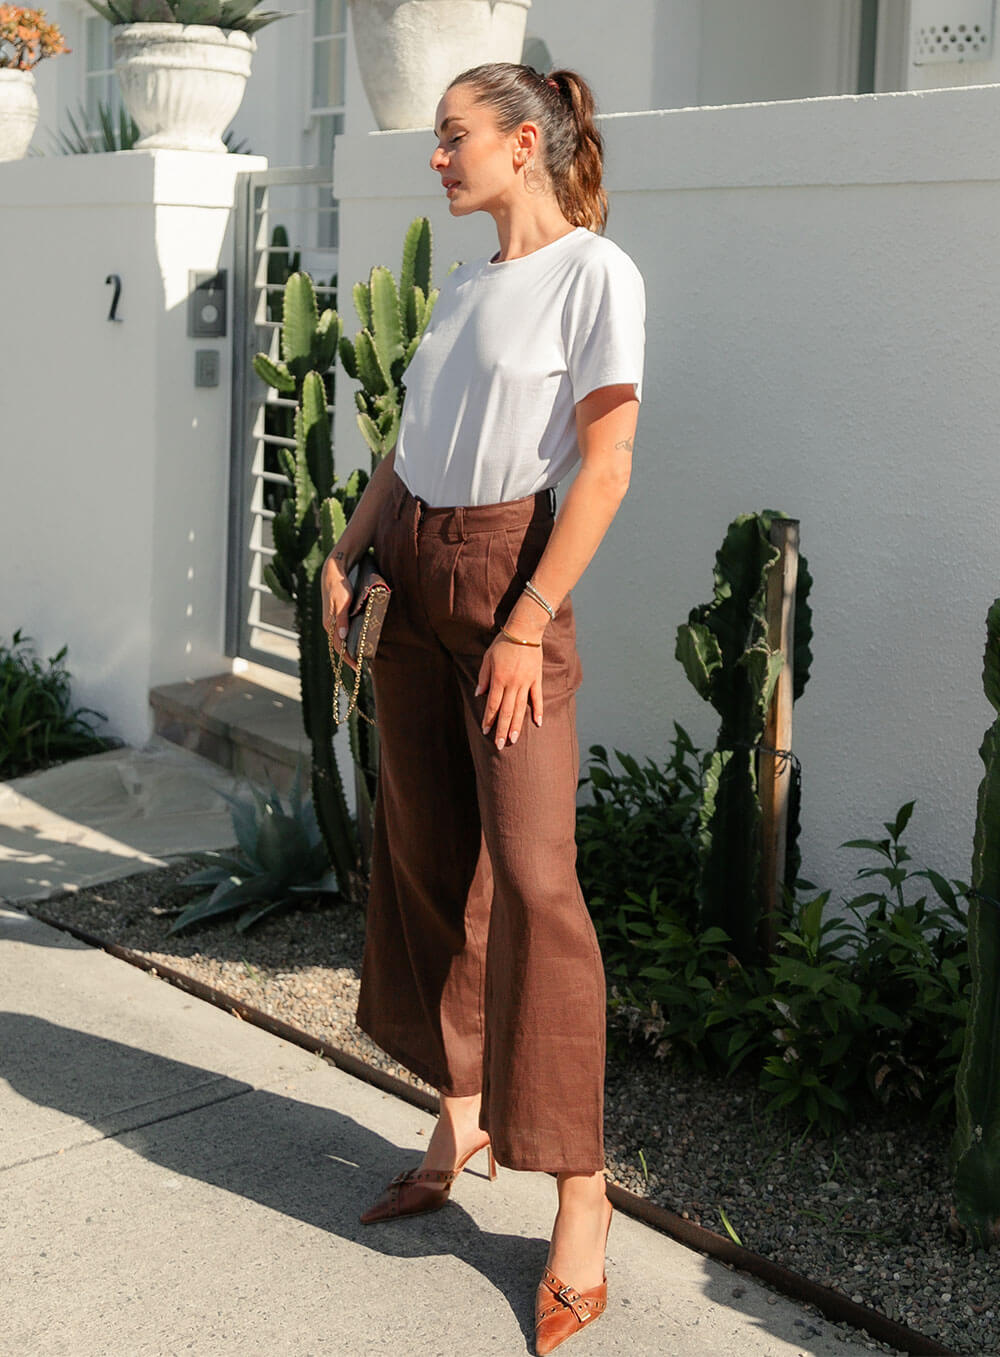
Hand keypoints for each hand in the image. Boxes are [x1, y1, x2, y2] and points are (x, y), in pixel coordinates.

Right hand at [321, 553, 355, 671]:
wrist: (333, 572)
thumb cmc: (338, 586)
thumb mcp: (342, 603)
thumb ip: (341, 620)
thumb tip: (342, 637)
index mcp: (330, 624)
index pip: (339, 647)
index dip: (348, 658)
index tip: (358, 668)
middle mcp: (330, 625)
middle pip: (339, 646)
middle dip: (349, 657)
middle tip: (362, 667)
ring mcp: (332, 621)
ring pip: (340, 640)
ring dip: (349, 649)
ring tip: (360, 658)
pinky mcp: (337, 616)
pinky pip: (342, 632)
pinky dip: (348, 640)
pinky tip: (355, 641)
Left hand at [475, 631, 543, 748]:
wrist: (525, 630)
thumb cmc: (503, 643)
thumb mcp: (487, 658)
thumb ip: (484, 677)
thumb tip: (479, 694)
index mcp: (499, 679)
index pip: (493, 704)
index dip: (489, 719)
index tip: (486, 732)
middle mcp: (513, 684)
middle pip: (506, 711)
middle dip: (502, 729)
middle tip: (500, 745)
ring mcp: (526, 683)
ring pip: (521, 708)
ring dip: (517, 725)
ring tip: (513, 740)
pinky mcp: (536, 679)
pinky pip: (537, 698)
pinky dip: (538, 711)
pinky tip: (537, 723)